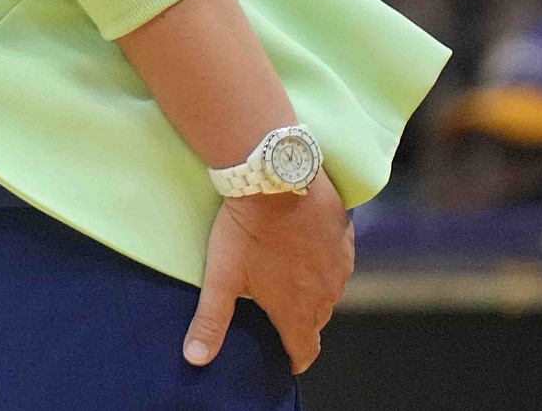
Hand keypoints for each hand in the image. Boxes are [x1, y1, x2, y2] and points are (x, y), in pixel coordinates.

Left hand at [186, 167, 351, 372]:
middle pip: (316, 320)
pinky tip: (305, 251)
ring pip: (329, 290)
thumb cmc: (246, 231)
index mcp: (298, 311)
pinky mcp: (344, 238)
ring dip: (312, 292)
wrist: (276, 179)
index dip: (294, 358)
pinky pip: (337, 261)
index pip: (304, 349)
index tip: (287, 362)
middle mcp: (326, 294)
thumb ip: (211, 321)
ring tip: (290, 284)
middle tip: (280, 318)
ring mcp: (340, 266)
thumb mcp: (221, 277)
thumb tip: (196, 358)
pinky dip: (322, 263)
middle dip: (300, 324)